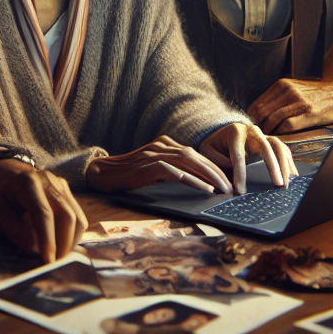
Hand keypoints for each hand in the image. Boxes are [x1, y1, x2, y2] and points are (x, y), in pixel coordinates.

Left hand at [0, 157, 85, 261]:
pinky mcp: (68, 193)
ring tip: (57, 257)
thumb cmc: (0, 197)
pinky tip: (61, 245)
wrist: (7, 177)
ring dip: (70, 242)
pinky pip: (79, 217)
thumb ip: (12, 228)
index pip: (43, 213)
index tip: (49, 261)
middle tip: (54, 265)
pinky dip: (73, 236)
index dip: (48, 239)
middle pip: (66, 215)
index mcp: (27, 183)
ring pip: (77, 218)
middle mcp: (49, 181)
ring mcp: (61, 185)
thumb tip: (34, 248)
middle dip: (63, 244)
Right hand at [85, 135, 232, 194]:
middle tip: (230, 187)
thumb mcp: (154, 168)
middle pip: (195, 156)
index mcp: (165, 143)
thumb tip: (196, 180)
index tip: (227, 180)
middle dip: (215, 172)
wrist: (102, 173)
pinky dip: (189, 179)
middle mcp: (161, 145)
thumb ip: (172, 168)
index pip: (195, 153)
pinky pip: (172, 171)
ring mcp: (154, 154)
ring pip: (187, 161)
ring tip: (220, 189)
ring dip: (207, 176)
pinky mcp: (147, 165)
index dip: (213, 167)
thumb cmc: (130, 173)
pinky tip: (201, 188)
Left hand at [198, 123, 296, 194]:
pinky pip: (283, 150)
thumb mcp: (208, 150)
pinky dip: (288, 163)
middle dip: (273, 166)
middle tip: (278, 184)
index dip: (240, 174)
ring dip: (285, 165)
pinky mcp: (271, 141)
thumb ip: (216, 161)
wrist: (223, 132)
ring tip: (286, 184)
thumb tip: (230, 177)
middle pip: (266, 147)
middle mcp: (252, 131)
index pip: (239, 155)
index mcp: (235, 132)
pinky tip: (291, 178)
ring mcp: (264, 135)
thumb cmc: (216, 144)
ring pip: (278, 147)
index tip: (240, 191)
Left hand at [247, 77, 332, 133]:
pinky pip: (288, 126)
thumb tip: (260, 113)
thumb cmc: (315, 94)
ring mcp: (298, 102)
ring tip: (268, 138)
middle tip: (258, 135)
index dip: (252, 117)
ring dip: (269, 131)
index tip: (252, 126)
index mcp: (282, 84)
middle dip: (258, 125)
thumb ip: (278, 97)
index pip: (257, 103)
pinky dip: (281, 133)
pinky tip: (281, 137)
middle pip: (262, 111)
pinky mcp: (309, 113)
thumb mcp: (294, 88)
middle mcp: (288, 91)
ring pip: (273, 119)